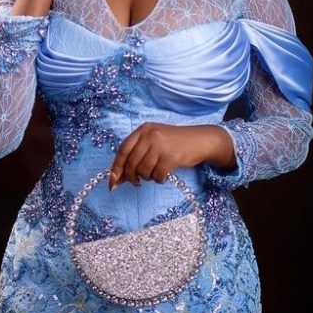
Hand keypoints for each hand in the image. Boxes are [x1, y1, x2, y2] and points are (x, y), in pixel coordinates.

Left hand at [107, 123, 235, 190]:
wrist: (200, 140)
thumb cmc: (174, 144)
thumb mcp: (154, 142)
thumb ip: (136, 155)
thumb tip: (117, 179)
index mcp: (143, 130)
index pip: (123, 150)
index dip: (116, 168)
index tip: (112, 182)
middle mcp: (150, 135)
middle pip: (131, 162)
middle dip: (131, 176)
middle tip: (136, 182)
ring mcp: (161, 145)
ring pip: (143, 171)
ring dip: (147, 177)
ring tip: (155, 173)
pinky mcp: (171, 156)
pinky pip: (157, 175)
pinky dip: (159, 179)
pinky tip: (164, 175)